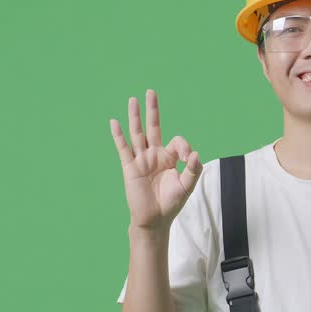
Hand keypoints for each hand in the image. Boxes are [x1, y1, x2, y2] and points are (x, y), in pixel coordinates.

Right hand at [109, 89, 201, 230]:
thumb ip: (193, 170)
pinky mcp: (130, 168)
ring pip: (137, 134)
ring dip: (135, 117)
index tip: (189, 157)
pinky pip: (124, 149)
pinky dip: (119, 135)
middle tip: (151, 92)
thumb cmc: (171, 203)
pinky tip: (114, 122)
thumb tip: (196, 153)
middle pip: (153, 127)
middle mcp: (154, 155)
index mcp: (169, 158)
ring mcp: (141, 160)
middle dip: (153, 110)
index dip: (185, 146)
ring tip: (133, 100)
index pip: (177, 141)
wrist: (155, 219)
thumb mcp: (187, 186)